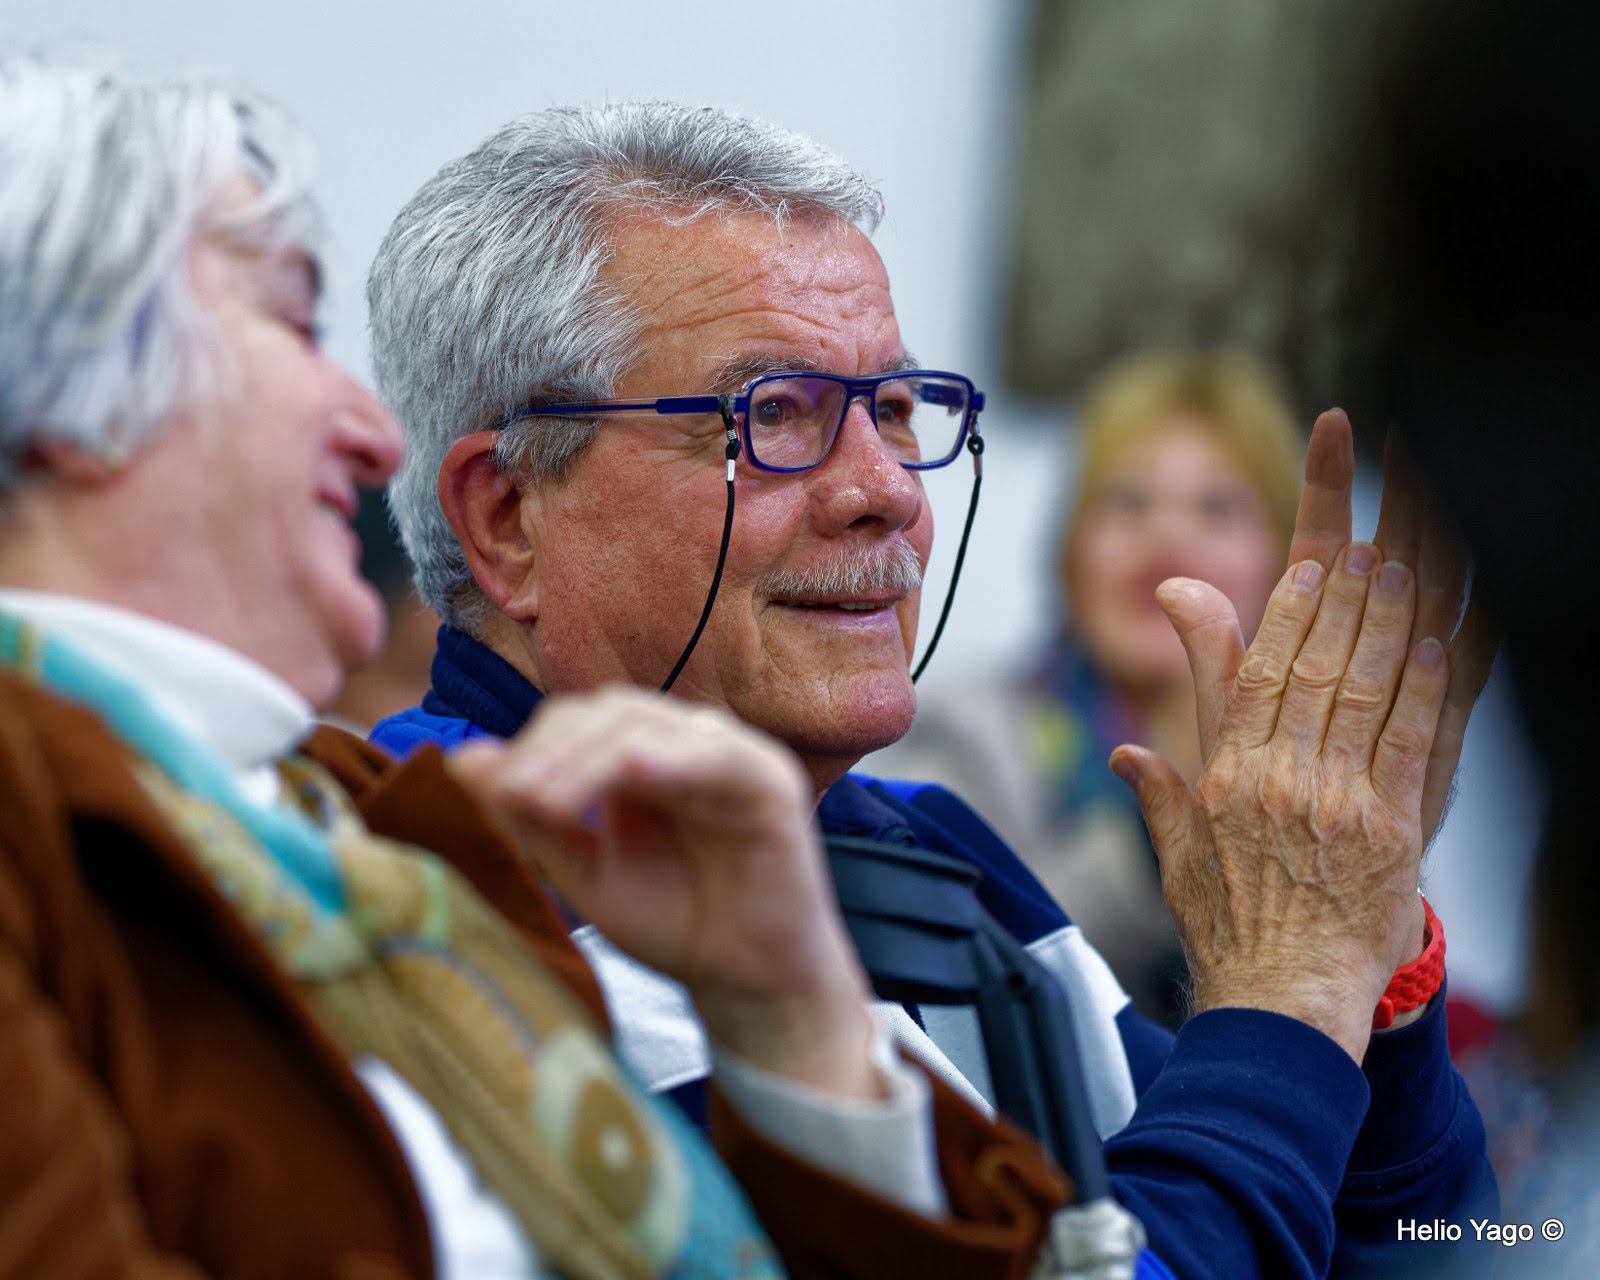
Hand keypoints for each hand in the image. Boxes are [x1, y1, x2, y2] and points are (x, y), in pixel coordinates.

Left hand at [446, 687, 882, 1098]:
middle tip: (516, 796)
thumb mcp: (587, 872)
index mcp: (639, 756)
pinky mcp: (768, 781)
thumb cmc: (674, 922)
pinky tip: (634, 771)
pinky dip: (673, 757)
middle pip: (608, 713)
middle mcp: (682, 743)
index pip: (577, 722)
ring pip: (651, 726)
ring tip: (550, 800)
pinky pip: (716, 755)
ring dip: (594, 756)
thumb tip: (464, 759)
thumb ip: (536, 817)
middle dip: (555, 749)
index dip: (533, 747)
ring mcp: (727, 755)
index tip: (493, 791)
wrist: (746, 984)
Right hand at [1110, 410, 1489, 1060]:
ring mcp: (1336, 802)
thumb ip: (1156, 788)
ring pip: (1362, 692)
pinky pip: (1410, 745)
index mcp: (1225, 777)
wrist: (1278, 1005)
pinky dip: (1423, 688)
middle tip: (1366, 538)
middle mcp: (1278, 778)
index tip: (1310, 561)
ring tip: (1404, 569)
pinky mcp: (1389, 832)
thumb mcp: (1178, 851)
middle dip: (1343, 595)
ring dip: (1385, 624)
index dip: (1288, 611)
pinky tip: (1436, 643)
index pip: (1255, 672)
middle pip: (1314, 665)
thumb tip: (1123, 752)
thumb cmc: (1229, 930)